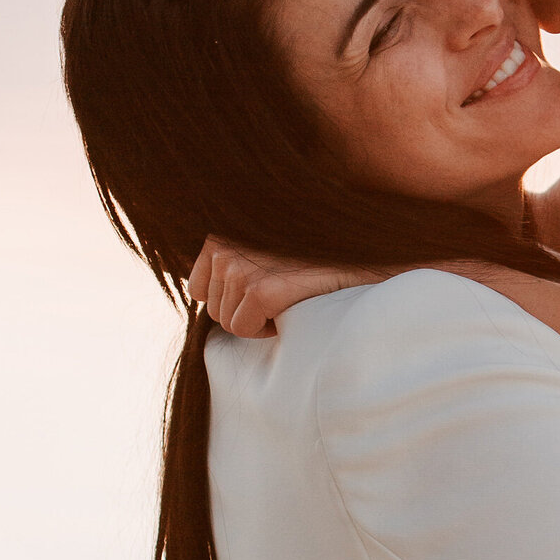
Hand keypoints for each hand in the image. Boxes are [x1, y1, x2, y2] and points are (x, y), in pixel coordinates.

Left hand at [187, 238, 377, 337]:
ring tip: (289, 297)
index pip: (196, 286)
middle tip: (282, 294)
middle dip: (245, 311)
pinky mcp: (260, 290)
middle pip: (213, 309)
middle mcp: (224, 244)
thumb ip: (232, 258)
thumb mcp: (265, 245)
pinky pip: (244, 330)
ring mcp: (240, 266)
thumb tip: (198, 292)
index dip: (230, 299)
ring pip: (227, 322)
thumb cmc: (316, 254)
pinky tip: (292, 308)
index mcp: (221, 229)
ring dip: (258, 320)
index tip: (262, 290)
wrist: (363, 257)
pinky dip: (267, 330)